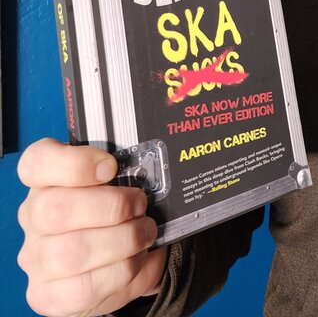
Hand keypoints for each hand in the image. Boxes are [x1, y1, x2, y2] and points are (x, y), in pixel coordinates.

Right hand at [17, 138, 167, 316]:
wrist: (108, 266)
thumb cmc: (112, 216)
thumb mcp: (115, 186)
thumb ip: (122, 174)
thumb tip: (145, 171)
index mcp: (45, 181)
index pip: (38, 161)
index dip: (75, 163)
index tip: (111, 166)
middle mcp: (33, 218)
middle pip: (55, 209)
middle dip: (112, 206)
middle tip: (140, 204)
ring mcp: (36, 258)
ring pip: (73, 252)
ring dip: (123, 240)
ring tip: (144, 232)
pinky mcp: (47, 295)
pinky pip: (86, 286)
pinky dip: (122, 270)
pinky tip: (135, 258)